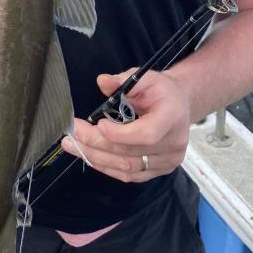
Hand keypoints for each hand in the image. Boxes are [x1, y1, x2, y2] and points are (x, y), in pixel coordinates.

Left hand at [61, 67, 191, 182]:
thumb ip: (123, 79)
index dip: (119, 134)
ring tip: (74, 146)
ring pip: (127, 167)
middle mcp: (174, 144)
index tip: (97, 124)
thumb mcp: (145, 77)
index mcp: (172, 118)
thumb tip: (102, 81)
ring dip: (96, 158)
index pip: (146, 134)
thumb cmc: (161, 90)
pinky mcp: (159, 170)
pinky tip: (90, 156)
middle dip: (97, 144)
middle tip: (73, 134)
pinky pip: (130, 175)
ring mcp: (167, 161)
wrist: (179, 104)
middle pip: (130, 152)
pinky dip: (107, 167)